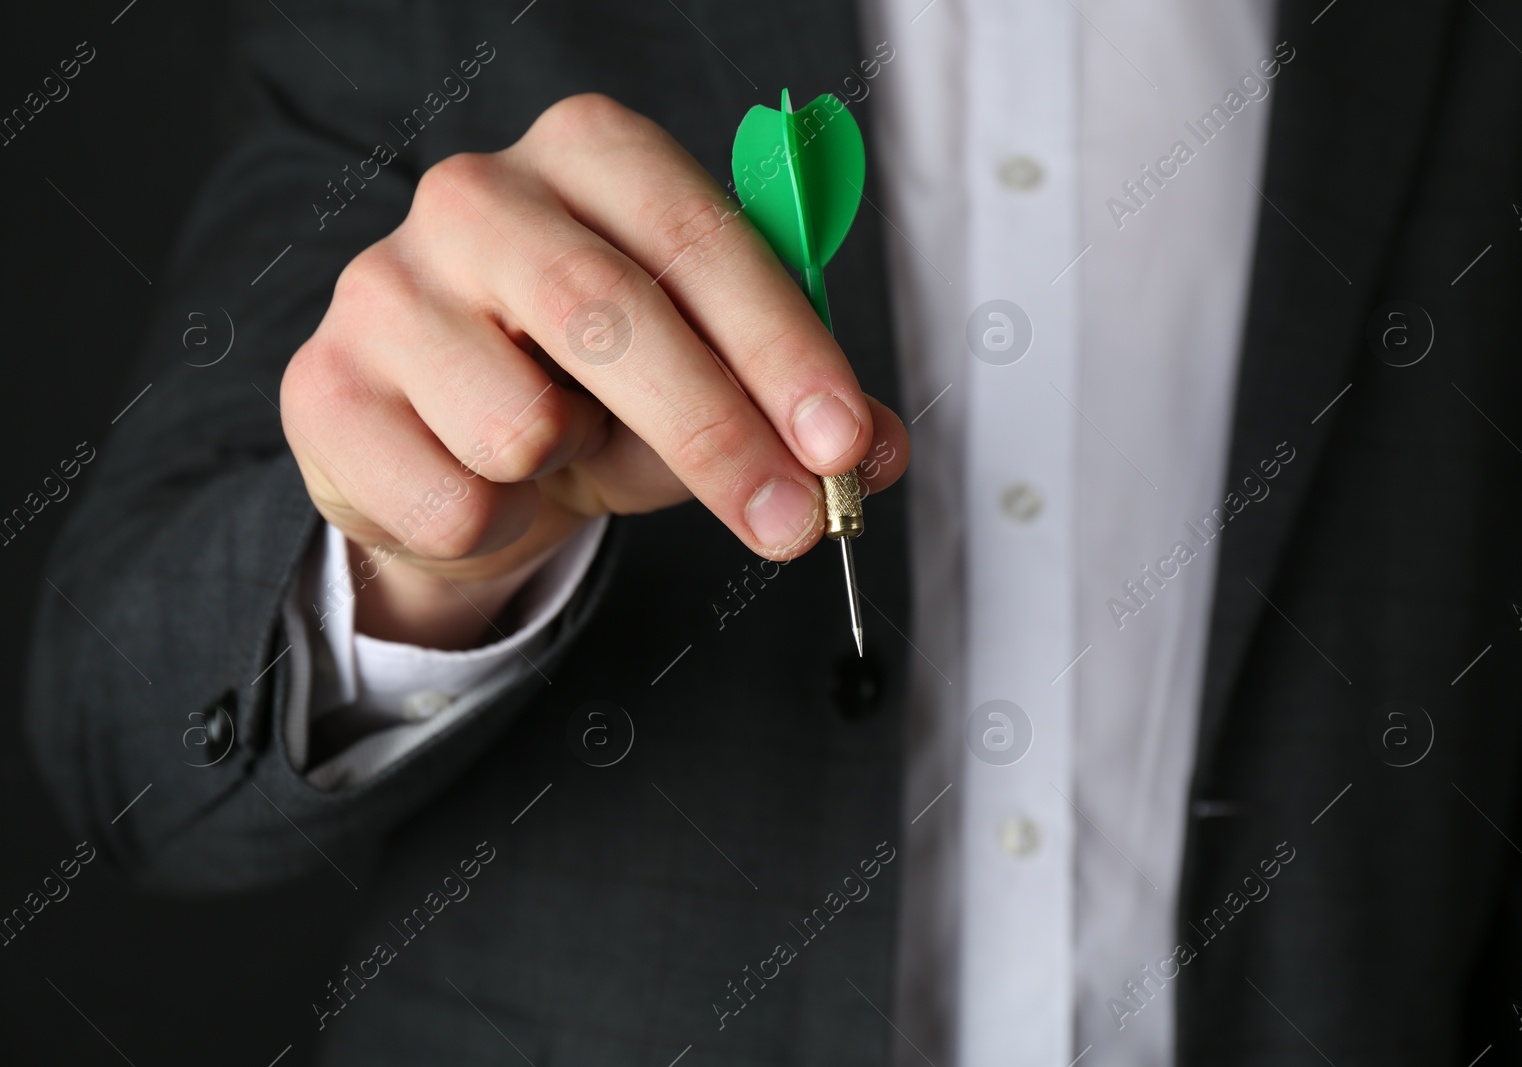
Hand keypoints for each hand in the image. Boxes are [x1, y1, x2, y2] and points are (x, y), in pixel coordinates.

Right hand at [279, 94, 909, 648]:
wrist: (447, 445)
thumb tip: (875, 456)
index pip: (700, 237)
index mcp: (591, 157)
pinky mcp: (320, 387)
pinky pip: (449, 498)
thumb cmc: (596, 392)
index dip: (782, 348)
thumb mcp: (710, 385)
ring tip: (554, 448)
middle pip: (608, 314)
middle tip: (791, 526)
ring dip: (567, 471)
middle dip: (715, 435)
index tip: (843, 445)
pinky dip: (494, 523)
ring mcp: (383, 286)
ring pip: (518, 424)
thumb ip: (797, 413)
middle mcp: (476, 196)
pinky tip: (474, 480)